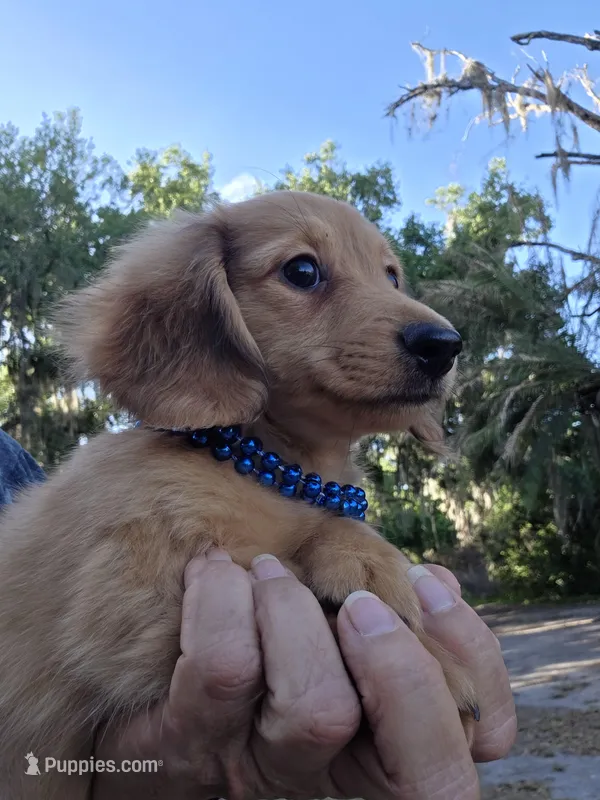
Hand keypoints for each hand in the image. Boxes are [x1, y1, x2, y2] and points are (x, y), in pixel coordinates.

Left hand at [93, 551, 515, 799]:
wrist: (154, 715)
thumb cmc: (270, 666)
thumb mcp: (344, 648)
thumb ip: (396, 625)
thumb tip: (436, 580)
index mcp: (379, 762)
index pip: (459, 756)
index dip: (464, 664)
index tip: (429, 582)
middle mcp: (327, 782)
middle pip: (418, 754)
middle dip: (388, 648)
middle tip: (352, 594)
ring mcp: (256, 771)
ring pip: (318, 709)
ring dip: (300, 613)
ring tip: (268, 569)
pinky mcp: (184, 745)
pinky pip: (223, 669)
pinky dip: (224, 601)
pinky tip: (214, 570)